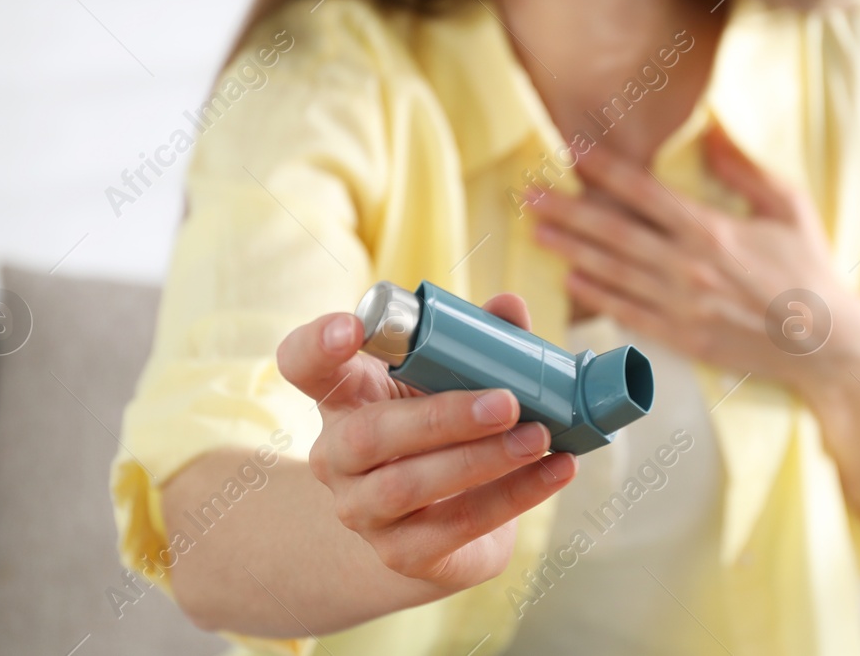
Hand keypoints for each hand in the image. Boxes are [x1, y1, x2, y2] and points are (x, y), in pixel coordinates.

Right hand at [276, 294, 578, 593]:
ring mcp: (362, 508)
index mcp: (345, 394)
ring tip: (539, 437)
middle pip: (368, 434)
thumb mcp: (451, 380)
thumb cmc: (441, 431)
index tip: (353, 327)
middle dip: (442, 417)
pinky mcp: (401, 553)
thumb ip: (477, 339)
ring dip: (483, 460)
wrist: (435, 527)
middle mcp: (338, 454)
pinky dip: (513, 496)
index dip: (318, 344)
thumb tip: (510, 307)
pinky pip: (457, 525)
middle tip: (507, 402)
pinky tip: (556, 471)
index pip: (303, 362)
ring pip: (409, 486)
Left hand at [526, 119, 859, 391]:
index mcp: (713, 230)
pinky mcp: (683, 338)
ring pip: (613, 272)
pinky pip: (628, 312)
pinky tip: (570, 279)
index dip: (605, 170)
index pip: (644, 193)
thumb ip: (744, 168)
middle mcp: (689, 267)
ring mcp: (682, 306)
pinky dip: (596, 295)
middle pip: (614, 233)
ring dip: (571, 250)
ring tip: (537, 232)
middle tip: (530, 196)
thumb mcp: (788, 206)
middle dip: (567, 212)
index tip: (572, 151)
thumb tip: (710, 130)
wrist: (827, 344)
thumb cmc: (810, 268)